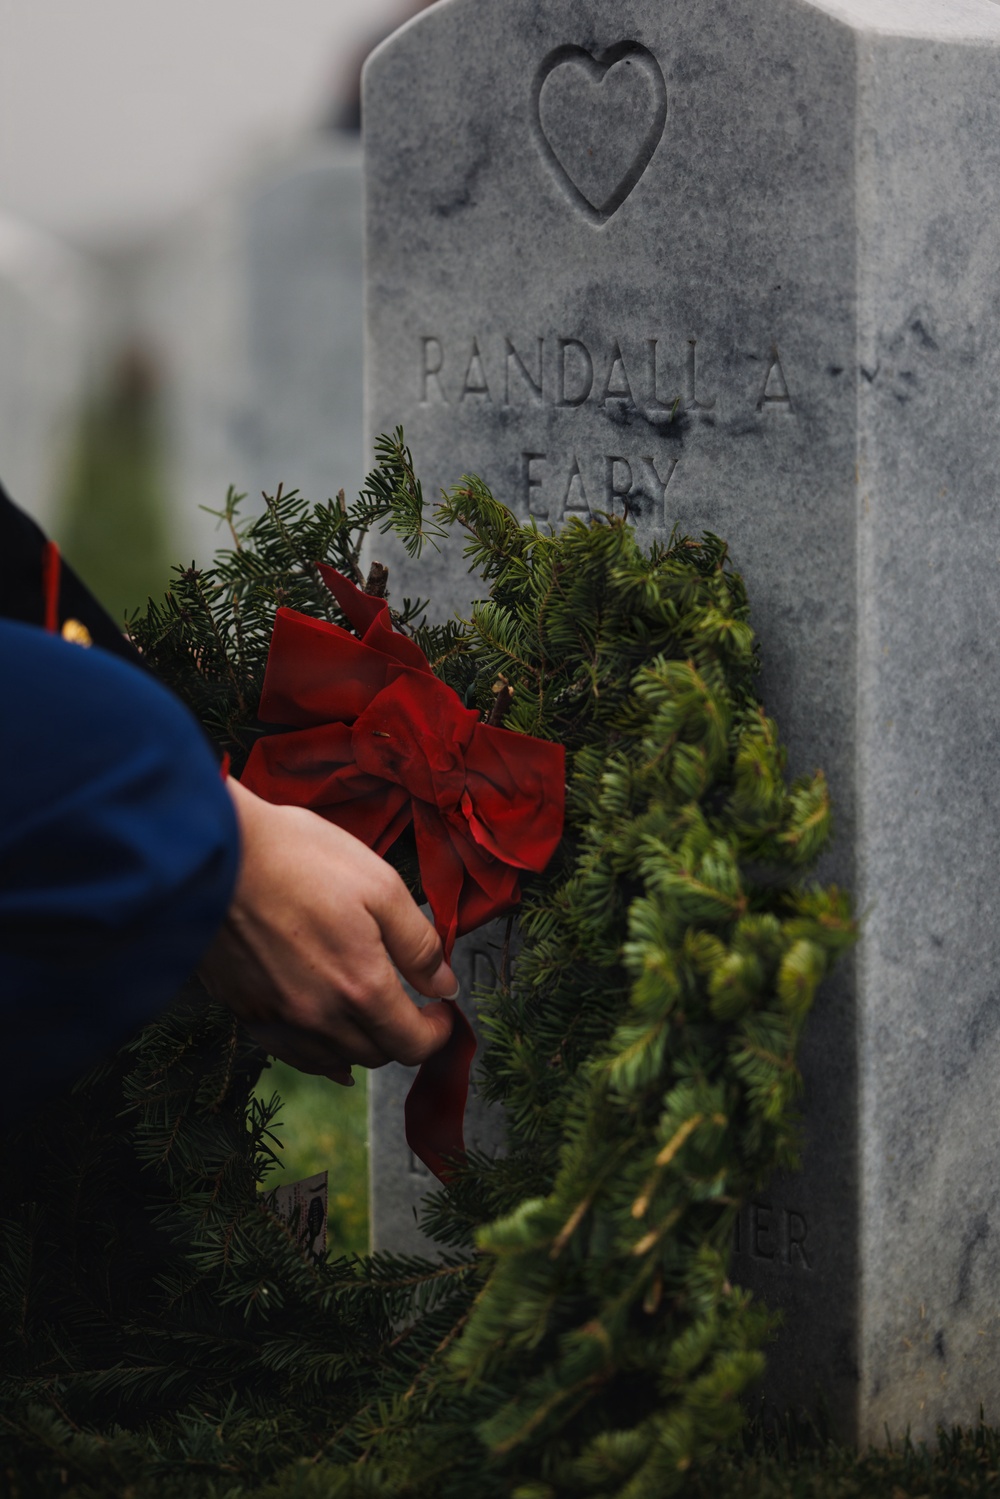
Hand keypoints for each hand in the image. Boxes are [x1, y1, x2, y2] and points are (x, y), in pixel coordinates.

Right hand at [197, 778, 457, 1084]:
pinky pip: (292, 1054)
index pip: (413, 1044)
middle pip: (376, 1055)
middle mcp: (319, 1017)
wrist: (212, 852)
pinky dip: (317, 1052)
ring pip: (334, 1060)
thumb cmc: (298, 857)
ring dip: (361, 1045)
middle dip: (402, 1036)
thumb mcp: (380, 885)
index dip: (437, 1033)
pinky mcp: (245, 1011)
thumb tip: (445, 985)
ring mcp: (278, 1019)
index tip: (442, 1011)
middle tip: (411, 1007)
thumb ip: (419, 944)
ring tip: (371, 1019)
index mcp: (360, 987)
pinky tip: (323, 1038)